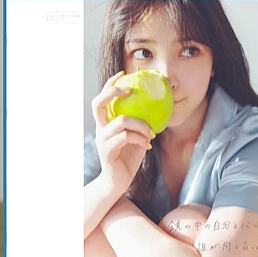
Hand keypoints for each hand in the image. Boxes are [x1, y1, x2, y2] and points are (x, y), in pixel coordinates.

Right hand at [91, 72, 153, 188]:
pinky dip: (140, 138)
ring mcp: (101, 140)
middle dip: (112, 92)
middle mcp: (100, 129)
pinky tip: (147, 144)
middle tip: (130, 90)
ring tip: (151, 133)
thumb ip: (141, 121)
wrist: (118, 181)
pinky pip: (125, 137)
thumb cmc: (129, 156)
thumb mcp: (137, 135)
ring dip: (141, 125)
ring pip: (120, 121)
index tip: (124, 74)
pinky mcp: (106, 152)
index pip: (102, 99)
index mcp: (106, 123)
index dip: (110, 85)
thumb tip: (159, 104)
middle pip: (98, 104)